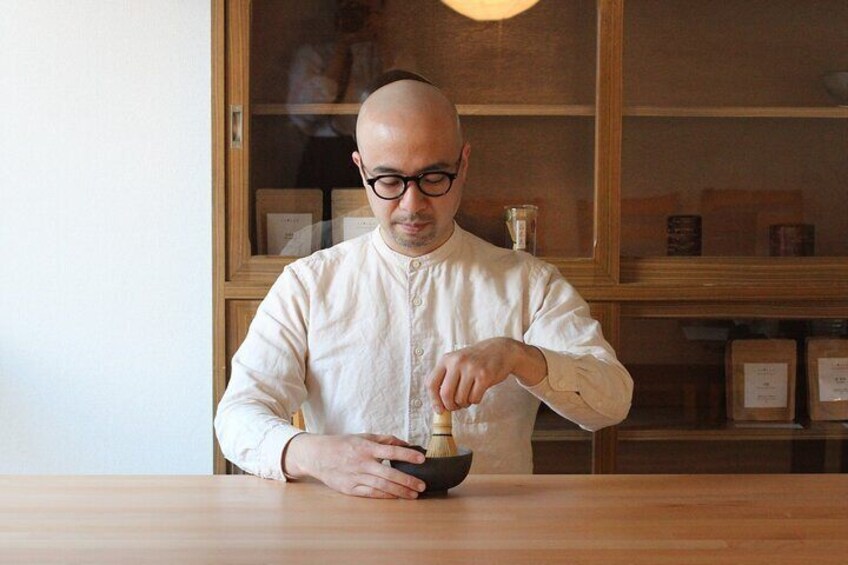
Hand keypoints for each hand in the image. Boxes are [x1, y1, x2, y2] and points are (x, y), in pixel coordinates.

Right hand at [283, 433, 425, 498]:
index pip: (392, 451)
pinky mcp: (350, 488)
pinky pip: (371, 493)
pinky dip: (385, 495)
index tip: (422, 459)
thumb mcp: (363, 436)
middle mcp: (362, 462)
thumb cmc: (343, 444)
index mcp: (366, 447)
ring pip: (382, 486)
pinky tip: (396, 497)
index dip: (408, 455)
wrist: (317, 456)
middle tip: (422, 486)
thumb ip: (385, 439)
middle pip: (389, 473)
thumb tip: (406, 443)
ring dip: (399, 491)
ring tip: (413, 494)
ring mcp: (356, 477)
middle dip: (407, 480)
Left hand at [426, 338, 546, 412]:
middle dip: (450, 406)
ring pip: (460, 399)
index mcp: (446, 359)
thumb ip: (446, 379)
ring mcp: (471, 368)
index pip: (431, 384)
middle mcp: (457, 362)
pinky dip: (475, 401)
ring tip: (468, 397)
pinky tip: (477, 393)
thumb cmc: (475, 360)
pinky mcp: (484, 376)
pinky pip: (474, 398)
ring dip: (464, 403)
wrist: (500, 350)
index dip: (434, 400)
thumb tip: (439, 406)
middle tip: (455, 407)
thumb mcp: (457, 362)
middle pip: (445, 394)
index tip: (439, 410)